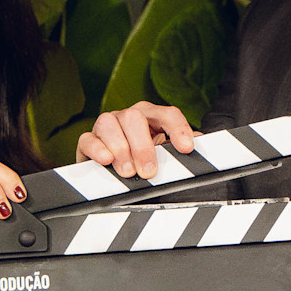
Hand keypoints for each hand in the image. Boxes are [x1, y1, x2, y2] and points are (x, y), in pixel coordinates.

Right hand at [78, 102, 195, 178]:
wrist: (114, 176)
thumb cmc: (144, 164)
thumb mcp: (166, 158)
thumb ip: (180, 152)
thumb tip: (203, 144)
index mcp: (152, 117)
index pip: (168, 114)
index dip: (178, 129)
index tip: (186, 148)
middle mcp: (129, 116)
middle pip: (135, 116)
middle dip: (143, 146)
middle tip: (149, 171)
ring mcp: (107, 125)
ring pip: (109, 122)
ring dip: (120, 149)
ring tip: (128, 172)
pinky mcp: (88, 141)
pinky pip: (88, 138)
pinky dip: (97, 149)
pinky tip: (106, 160)